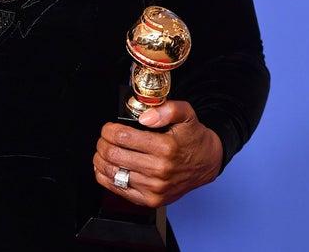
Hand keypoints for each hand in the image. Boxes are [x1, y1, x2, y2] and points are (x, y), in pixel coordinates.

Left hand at [92, 100, 222, 206]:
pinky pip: (119, 190)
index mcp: (166, 147)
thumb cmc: (193, 138)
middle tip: (104, 138)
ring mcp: (155, 188)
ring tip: (103, 151)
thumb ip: (166, 109)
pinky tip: (106, 167)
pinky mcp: (152, 200)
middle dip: (103, 142)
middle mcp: (160, 170)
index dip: (109, 130)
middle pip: (114, 154)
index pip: (122, 137)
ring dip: (101, 159)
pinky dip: (106, 178)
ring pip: (113, 172)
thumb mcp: (186, 114)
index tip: (108, 127)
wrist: (207, 162)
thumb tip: (144, 117)